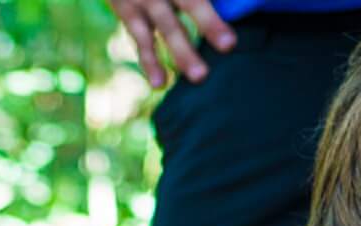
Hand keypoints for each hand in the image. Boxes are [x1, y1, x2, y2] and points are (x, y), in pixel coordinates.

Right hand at [104, 0, 235, 87]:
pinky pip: (141, 40)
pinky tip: (159, 83)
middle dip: (209, 24)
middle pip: (190, 2)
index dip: (214, 14)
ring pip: (167, 27)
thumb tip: (235, 2)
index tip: (232, 30)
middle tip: (228, 45)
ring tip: (199, 76)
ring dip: (182, 52)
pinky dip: (150, 62)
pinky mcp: (125, 12)